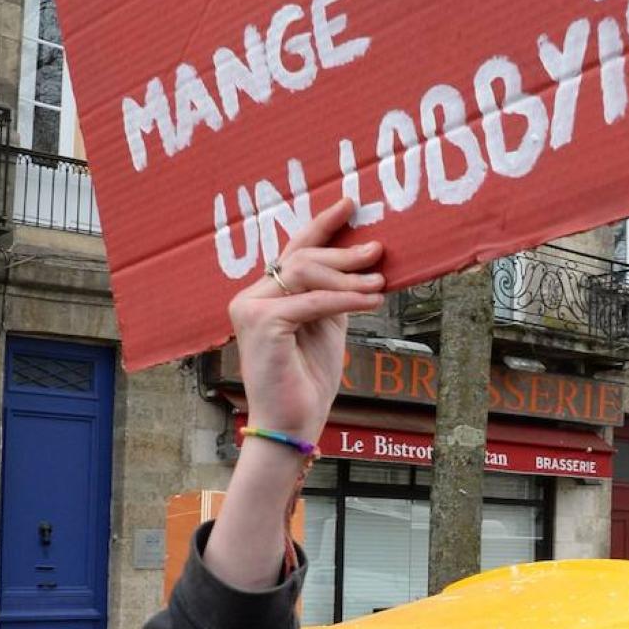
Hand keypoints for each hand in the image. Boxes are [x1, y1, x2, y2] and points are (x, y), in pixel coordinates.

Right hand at [229, 198, 384, 443]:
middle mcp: (249, 297)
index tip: (348, 205)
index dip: (321, 225)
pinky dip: (346, 299)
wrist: (293, 423)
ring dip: (348, 276)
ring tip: (379, 284)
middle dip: (344, 253)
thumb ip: (333, 294)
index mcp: (263, 296)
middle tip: (377, 251)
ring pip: (307, 273)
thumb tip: (363, 261)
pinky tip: (372, 301)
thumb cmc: (308, 380)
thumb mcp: (326, 326)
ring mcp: (250, 308)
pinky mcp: (261, 324)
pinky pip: (313, 301)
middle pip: (302, 258)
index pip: (293, 251)